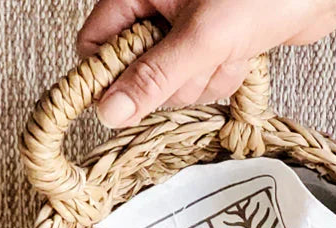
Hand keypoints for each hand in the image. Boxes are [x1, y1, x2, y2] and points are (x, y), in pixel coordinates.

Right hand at [77, 0, 335, 127]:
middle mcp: (157, 8)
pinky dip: (222, 75)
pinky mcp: (210, 44)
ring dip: (204, 77)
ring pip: (172, 82)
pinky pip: (201, 79)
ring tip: (229, 50)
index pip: (95, 41)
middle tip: (202, 58)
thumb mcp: (202, 38)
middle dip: (174, 78)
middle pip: (136, 71)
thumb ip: (154, 77)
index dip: (108, 74)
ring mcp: (184, 28)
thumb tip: (112, 110)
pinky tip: (240, 54)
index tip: (130, 96)